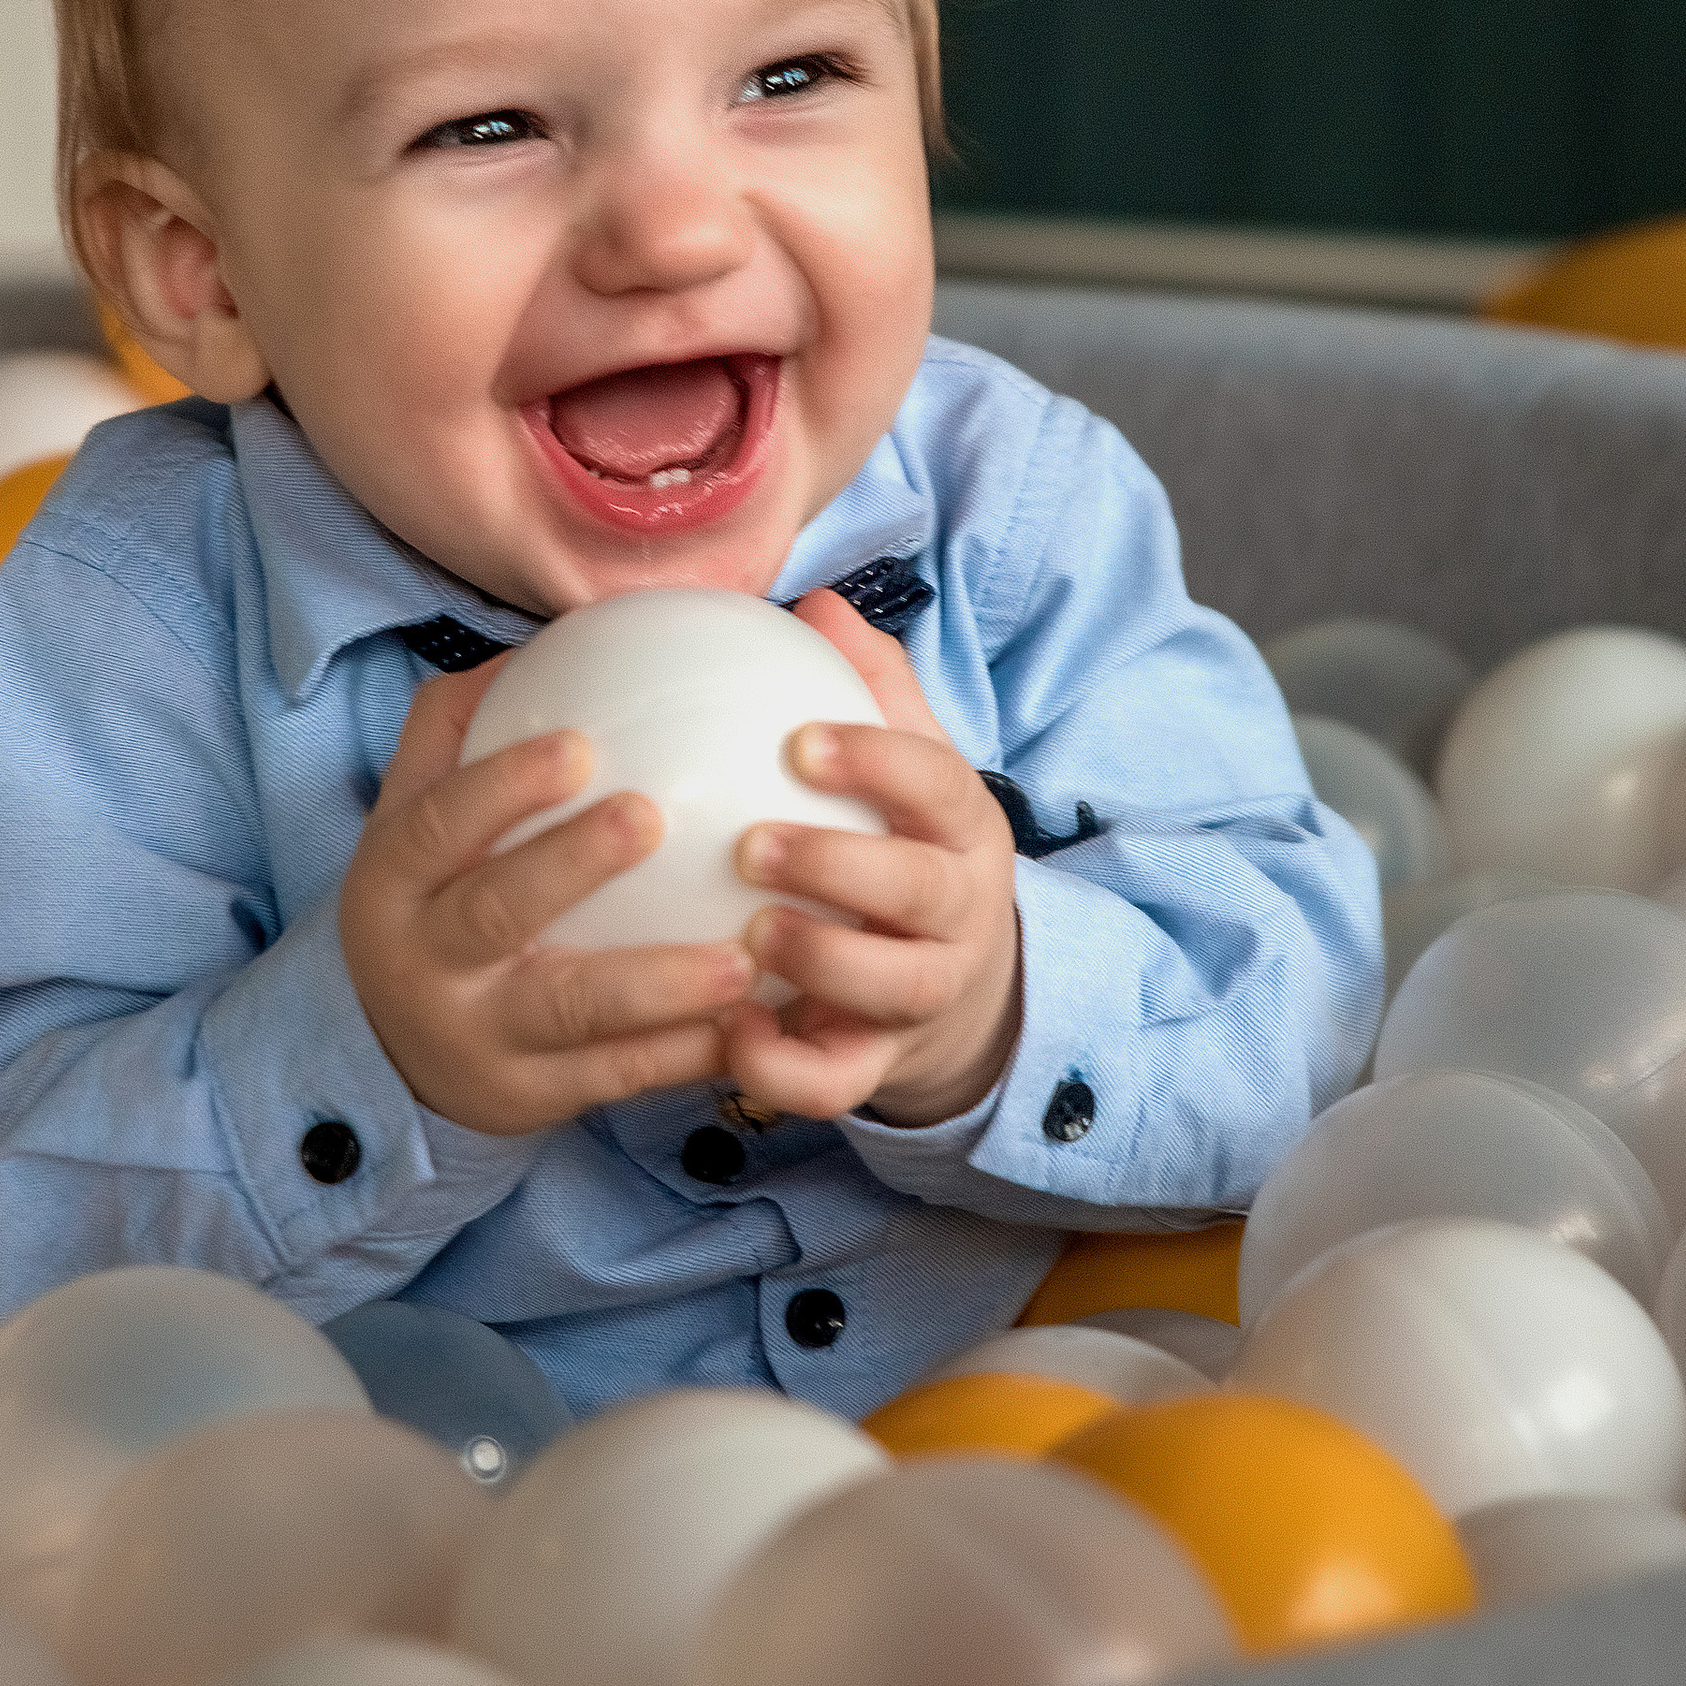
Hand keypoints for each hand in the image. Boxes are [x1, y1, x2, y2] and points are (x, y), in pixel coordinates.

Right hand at [338, 659, 757, 1136]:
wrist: (392, 1055)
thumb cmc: (434, 899)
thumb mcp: (416, 819)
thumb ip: (461, 730)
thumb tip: (548, 637)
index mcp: (395, 877)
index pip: (439, 823)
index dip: (502, 784)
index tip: (580, 745)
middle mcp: (425, 959)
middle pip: (495, 911)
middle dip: (568, 863)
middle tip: (651, 817)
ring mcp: (478, 1036)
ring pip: (571, 1011)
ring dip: (659, 983)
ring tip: (742, 955)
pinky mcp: (530, 1097)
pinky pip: (616, 1075)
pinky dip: (685, 1050)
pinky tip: (754, 1017)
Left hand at [717, 590, 1021, 1128]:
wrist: (953, 987)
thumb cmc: (903, 848)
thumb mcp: (907, 769)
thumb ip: (871, 691)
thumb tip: (817, 602)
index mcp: (958, 830)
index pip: (937, 784)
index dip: (876, 760)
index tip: (798, 742)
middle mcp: (956, 913)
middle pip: (923, 893)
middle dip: (844, 866)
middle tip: (750, 844)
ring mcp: (923, 993)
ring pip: (893, 989)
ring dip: (822, 961)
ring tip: (748, 932)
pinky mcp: (880, 1063)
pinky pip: (840, 1083)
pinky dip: (785, 1068)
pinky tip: (727, 1032)